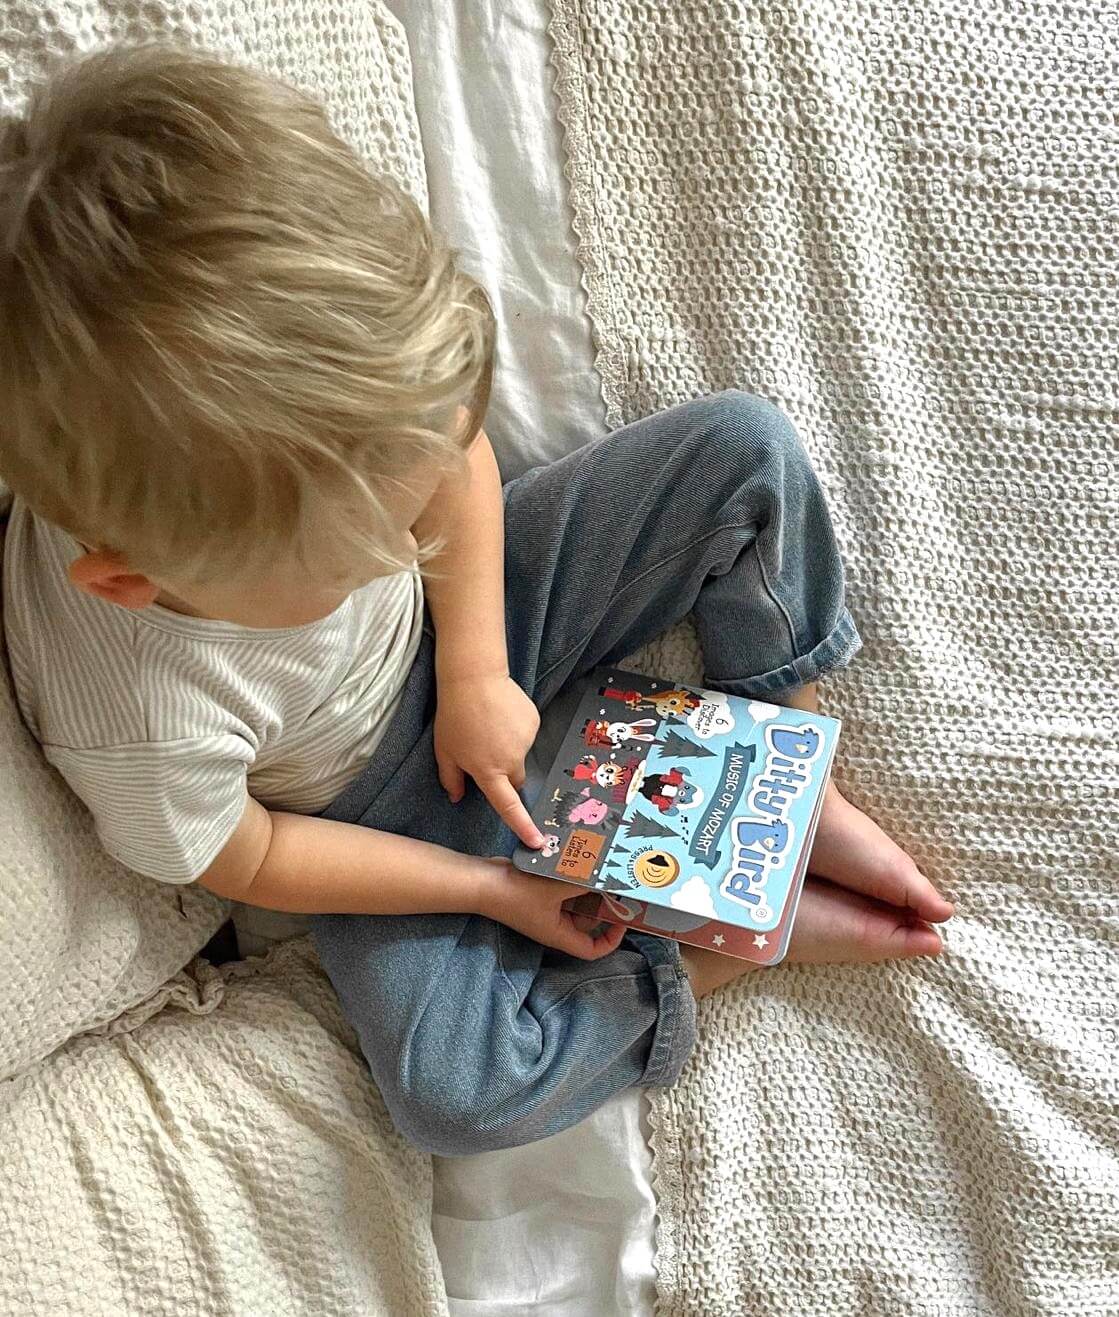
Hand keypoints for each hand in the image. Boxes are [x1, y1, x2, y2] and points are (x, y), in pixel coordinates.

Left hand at [434, 670, 544, 848]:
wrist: (474, 677)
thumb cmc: (454, 717)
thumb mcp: (444, 751)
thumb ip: (451, 779)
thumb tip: (456, 798)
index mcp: (488, 771)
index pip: (508, 806)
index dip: (523, 826)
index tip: (538, 843)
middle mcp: (512, 760)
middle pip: (516, 780)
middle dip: (505, 775)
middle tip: (485, 754)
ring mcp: (526, 740)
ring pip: (521, 756)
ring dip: (508, 749)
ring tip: (490, 726)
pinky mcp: (534, 722)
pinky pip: (527, 735)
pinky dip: (516, 731)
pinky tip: (502, 716)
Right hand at [473, 858, 629, 959]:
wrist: (483, 881)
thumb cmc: (518, 892)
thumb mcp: (557, 888)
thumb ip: (585, 883)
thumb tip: (609, 879)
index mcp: (559, 935)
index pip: (592, 950)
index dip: (611, 940)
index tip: (623, 920)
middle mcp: (555, 925)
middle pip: (587, 923)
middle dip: (603, 906)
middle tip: (618, 885)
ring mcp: (546, 909)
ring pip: (576, 903)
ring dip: (589, 889)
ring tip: (604, 870)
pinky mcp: (539, 895)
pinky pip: (564, 891)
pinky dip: (574, 880)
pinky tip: (583, 862)